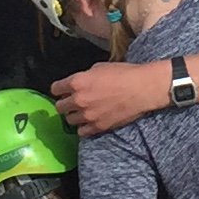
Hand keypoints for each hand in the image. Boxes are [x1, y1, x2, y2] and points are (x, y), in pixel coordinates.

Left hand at [52, 60, 167, 133]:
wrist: (142, 89)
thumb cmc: (124, 74)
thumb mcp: (99, 67)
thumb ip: (85, 76)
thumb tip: (80, 83)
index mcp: (77, 82)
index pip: (55, 89)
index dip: (59, 89)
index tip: (63, 90)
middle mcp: (79, 100)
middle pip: (60, 107)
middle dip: (65, 103)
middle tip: (72, 102)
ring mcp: (88, 115)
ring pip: (69, 120)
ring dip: (74, 116)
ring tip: (83, 112)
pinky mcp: (98, 127)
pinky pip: (82, 132)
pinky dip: (84, 127)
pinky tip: (90, 121)